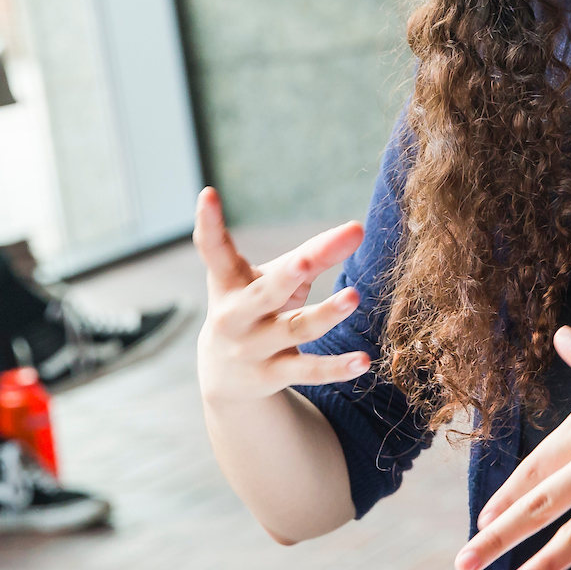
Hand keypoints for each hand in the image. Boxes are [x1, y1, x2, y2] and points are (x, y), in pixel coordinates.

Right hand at [193, 187, 371, 404]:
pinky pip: (307, 370)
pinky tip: (363, 362)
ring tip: (353, 297)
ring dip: (324, 315)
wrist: (224, 375)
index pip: (214, 251)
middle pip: (263, 294)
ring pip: (293, 330)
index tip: (207, 194)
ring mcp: (253, 348)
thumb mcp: (274, 278)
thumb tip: (357, 229)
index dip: (208, 223)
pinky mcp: (272, 375)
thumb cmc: (255, 307)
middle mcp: (235, 316)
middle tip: (306, 261)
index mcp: (228, 283)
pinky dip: (335, 367)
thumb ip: (313, 253)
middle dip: (285, 277)